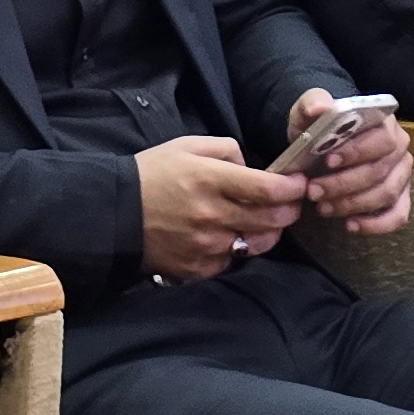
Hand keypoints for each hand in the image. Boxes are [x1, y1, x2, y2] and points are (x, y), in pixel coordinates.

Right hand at [134, 135, 306, 280]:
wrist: (114, 214)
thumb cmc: (153, 174)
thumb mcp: (188, 146)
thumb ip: (227, 150)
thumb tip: (252, 167)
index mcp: (211, 179)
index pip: (267, 189)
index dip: (292, 188)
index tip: (299, 184)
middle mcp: (212, 215)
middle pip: (270, 219)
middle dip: (289, 211)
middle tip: (292, 204)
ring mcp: (206, 245)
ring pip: (256, 244)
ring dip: (268, 233)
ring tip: (266, 222)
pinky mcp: (198, 268)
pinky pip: (231, 261)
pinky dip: (237, 250)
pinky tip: (230, 237)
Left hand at [288, 90, 412, 234]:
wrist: (325, 141)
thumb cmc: (321, 125)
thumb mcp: (309, 109)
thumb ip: (313, 103)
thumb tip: (320, 108)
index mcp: (383, 121)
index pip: (380, 138)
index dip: (356, 152)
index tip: (327, 161)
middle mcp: (399, 146)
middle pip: (380, 170)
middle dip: (345, 184)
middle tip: (314, 192)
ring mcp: (402, 173)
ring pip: (387, 193)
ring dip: (354, 204)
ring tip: (323, 208)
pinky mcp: (400, 196)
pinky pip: (398, 215)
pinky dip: (376, 225)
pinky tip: (350, 225)